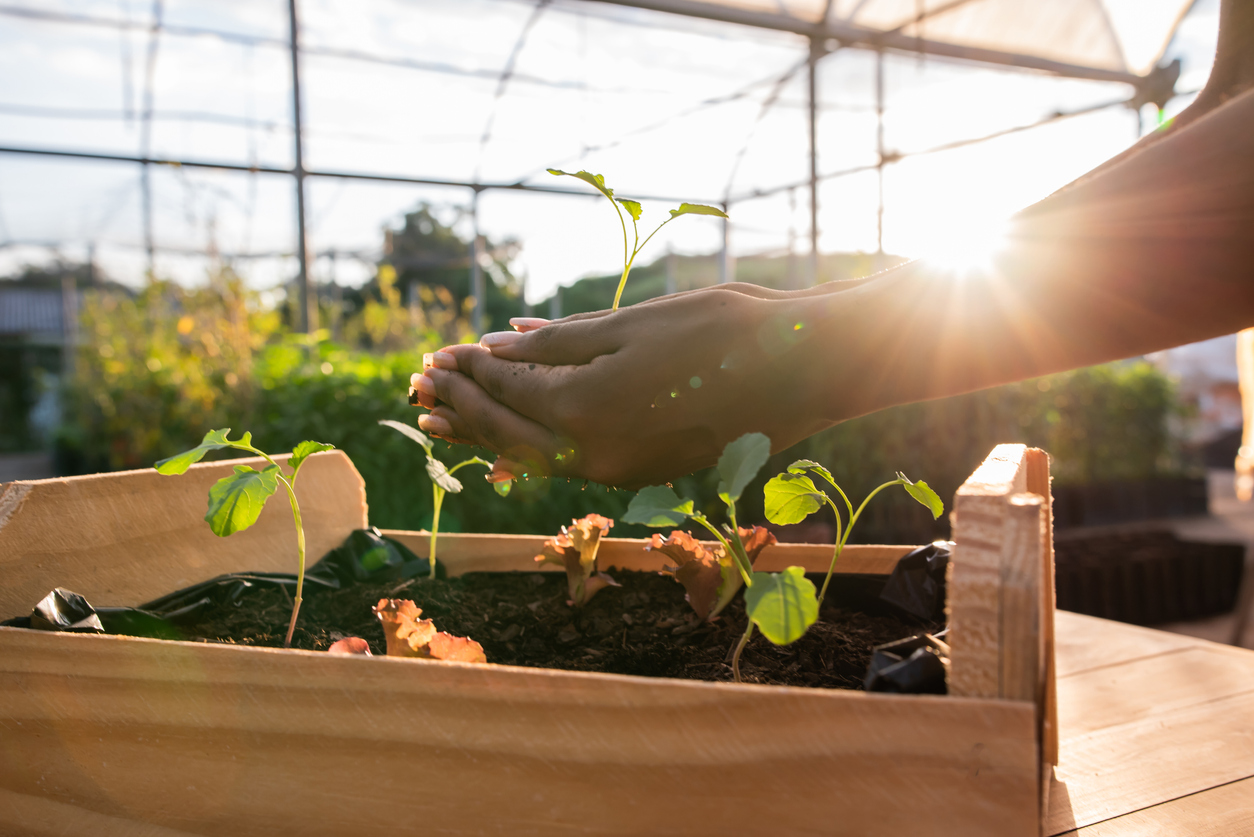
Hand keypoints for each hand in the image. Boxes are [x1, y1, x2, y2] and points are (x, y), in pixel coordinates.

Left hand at [410, 285, 847, 487]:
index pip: (507, 388)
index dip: (468, 369)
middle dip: (462, 407)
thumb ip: (559, 342)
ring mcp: (622, 472)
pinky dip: (532, 449)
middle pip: (508, 432)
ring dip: (488, 434)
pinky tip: (511, 442)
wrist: (805, 371)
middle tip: (419, 388)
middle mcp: (595, 454)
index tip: (435, 354)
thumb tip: (498, 344)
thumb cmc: (724, 330)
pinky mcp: (646, 474)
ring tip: (443, 420)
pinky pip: (570, 466)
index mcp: (585, 408)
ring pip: (535, 457)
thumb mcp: (632, 324)